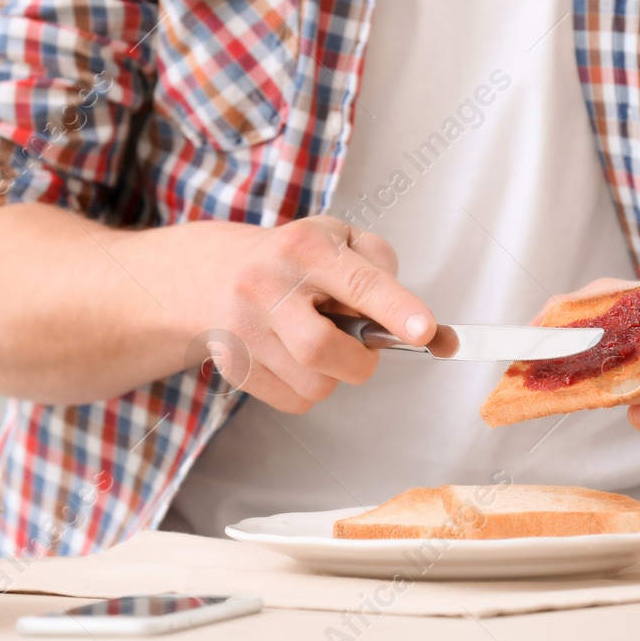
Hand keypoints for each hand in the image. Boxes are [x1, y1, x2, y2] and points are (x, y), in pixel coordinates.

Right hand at [201, 216, 434, 413]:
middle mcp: (267, 285)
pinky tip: (295, 357)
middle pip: (323, 349)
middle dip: (359, 361)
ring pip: (313, 385)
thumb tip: (415, 325)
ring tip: (319, 340)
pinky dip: (309, 387)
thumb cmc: (294, 259)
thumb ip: (380, 269)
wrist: (213, 273)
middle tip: (361, 347)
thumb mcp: (338, 239)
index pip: (358, 283)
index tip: (426, 331)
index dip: (396, 310)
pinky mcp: (234, 364)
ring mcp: (243, 328)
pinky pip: (294, 401)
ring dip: (333, 375)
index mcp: (305, 248)